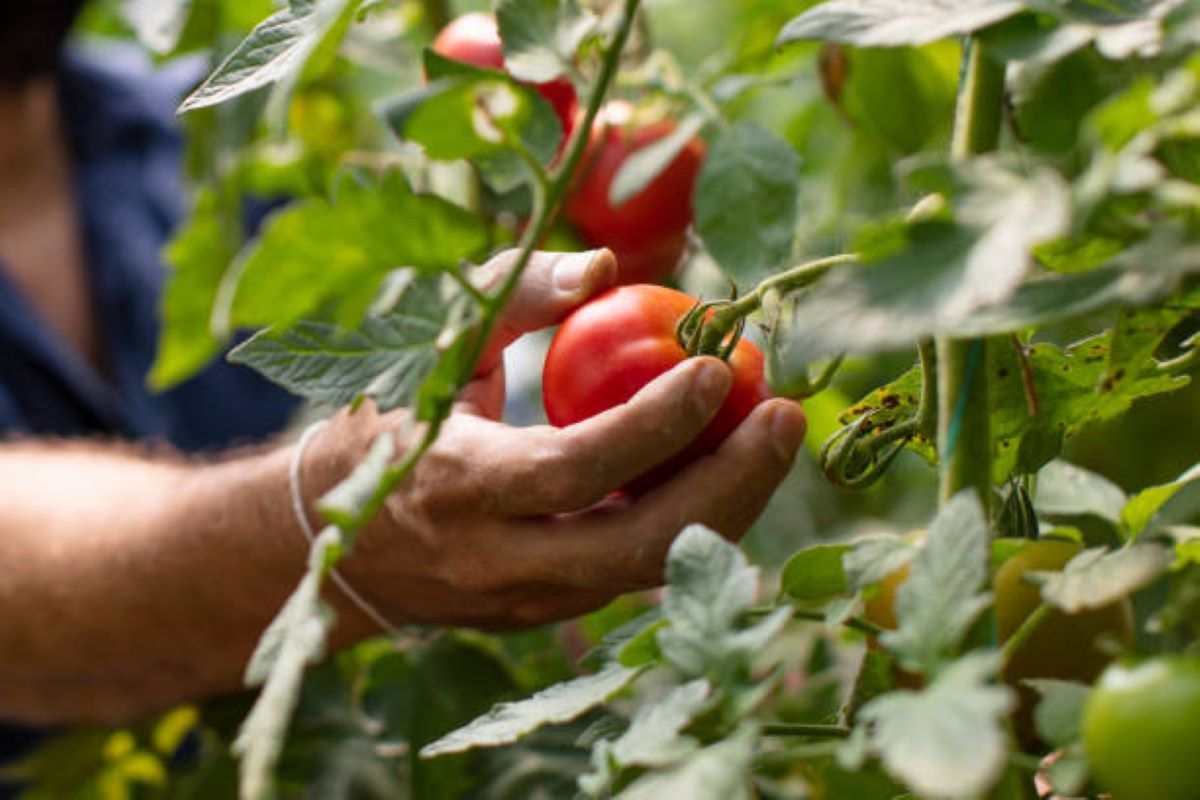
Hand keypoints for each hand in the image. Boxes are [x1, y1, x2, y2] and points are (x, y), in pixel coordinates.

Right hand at [308, 249, 807, 632]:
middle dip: (730, 485)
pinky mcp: (546, 614)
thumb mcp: (430, 343)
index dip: (654, 423)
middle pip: (635, 545)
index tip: (718, 367)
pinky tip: (721, 470)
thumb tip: (606, 266)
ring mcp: (525, 599)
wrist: (328, 540)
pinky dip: (688, 524)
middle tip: (787, 417)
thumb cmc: (385, 420)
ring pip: (649, 570)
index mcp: (457, 485)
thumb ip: (513, 296)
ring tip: (772, 439)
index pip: (572, 468)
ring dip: (727, 508)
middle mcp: (495, 559)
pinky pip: (634, 573)